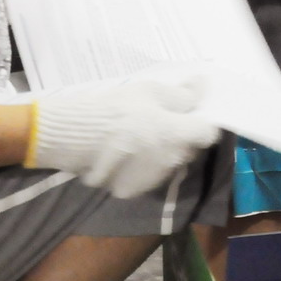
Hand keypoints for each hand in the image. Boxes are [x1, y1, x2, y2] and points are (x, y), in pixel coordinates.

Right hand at [28, 72, 220, 197]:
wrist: (72, 135)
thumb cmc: (114, 108)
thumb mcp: (149, 91)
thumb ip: (181, 95)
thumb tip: (201, 89)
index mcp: (179, 136)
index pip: (209, 134)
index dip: (203, 123)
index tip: (191, 115)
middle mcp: (171, 162)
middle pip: (190, 150)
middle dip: (183, 137)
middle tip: (163, 122)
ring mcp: (152, 180)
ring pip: (169, 165)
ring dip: (164, 153)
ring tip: (141, 139)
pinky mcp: (132, 192)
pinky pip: (146, 178)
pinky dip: (142, 168)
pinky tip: (126, 155)